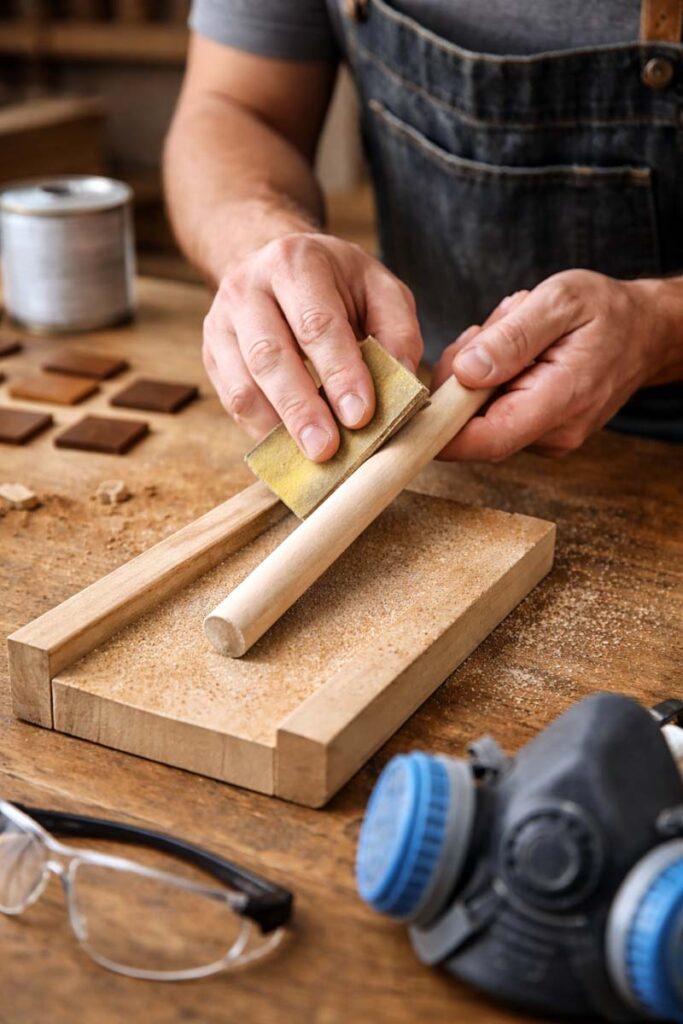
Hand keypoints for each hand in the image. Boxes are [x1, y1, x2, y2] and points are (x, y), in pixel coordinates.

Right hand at [203, 233, 422, 460]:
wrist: (276, 261)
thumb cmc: (336, 283)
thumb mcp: (378, 287)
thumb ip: (397, 329)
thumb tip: (403, 381)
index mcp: (295, 263)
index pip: (316, 324)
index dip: (339, 372)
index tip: (360, 415)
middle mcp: (247, 288)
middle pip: (269, 356)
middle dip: (301, 409)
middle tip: (327, 450)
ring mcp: (221, 323)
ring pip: (243, 384)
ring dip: (278, 427)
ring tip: (309, 456)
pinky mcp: (212, 354)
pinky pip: (232, 400)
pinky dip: (261, 428)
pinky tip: (290, 446)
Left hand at [433, 270, 682, 461]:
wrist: (644, 331)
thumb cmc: (605, 311)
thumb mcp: (559, 302)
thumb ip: (512, 337)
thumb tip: (465, 372)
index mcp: (558, 403)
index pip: (484, 440)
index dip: (440, 428)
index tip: (418, 396)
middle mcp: (551, 435)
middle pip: (471, 427)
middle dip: (460, 380)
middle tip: (484, 331)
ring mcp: (545, 439)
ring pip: (479, 416)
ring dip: (476, 375)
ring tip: (509, 333)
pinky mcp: (538, 433)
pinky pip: (493, 412)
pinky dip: (490, 380)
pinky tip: (515, 351)